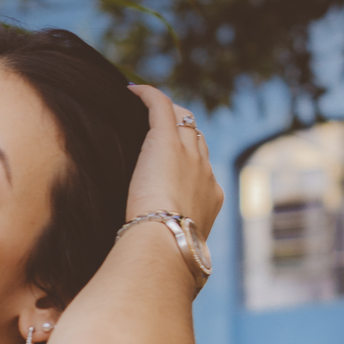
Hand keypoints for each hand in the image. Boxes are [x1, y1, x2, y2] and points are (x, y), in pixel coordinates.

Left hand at [124, 85, 222, 237]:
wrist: (167, 243)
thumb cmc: (166, 252)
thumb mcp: (177, 245)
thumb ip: (171, 239)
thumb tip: (153, 251)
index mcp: (212, 197)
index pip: (202, 169)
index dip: (189, 161)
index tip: (171, 164)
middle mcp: (206, 171)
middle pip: (197, 139)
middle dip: (182, 132)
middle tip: (158, 128)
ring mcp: (190, 154)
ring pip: (183, 120)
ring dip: (167, 113)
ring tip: (145, 108)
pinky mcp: (166, 142)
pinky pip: (161, 106)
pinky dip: (148, 95)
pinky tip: (131, 91)